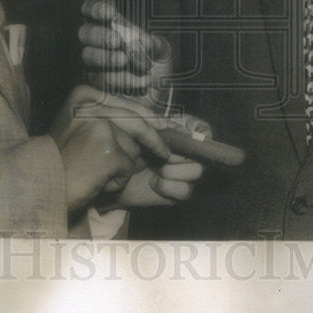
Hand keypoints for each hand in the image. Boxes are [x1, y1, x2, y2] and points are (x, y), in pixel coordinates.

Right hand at [49, 85, 170, 211]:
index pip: (126, 104)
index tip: (163, 126)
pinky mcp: (107, 151)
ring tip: (95, 172)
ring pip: (133, 148)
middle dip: (154, 139)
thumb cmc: (61, 161)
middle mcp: (91, 106)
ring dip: (122, 166)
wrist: (38, 186)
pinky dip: (117, 180)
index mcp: (83, 95)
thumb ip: (109, 120)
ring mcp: (99, 127)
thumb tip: (152, 123)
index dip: (147, 118)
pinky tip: (95, 181)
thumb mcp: (80, 127)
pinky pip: (127, 167)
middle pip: (136, 123)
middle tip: (166, 152)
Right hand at [78, 0, 171, 109]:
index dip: (96, 9)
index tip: (110, 13)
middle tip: (117, 41)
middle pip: (85, 32)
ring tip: (126, 61)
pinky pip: (99, 79)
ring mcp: (95, 64)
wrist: (160, 94)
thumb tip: (141, 39)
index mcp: (112, 26)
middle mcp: (99, 43)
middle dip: (100, 35)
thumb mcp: (162, 50)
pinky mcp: (96, 85)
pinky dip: (119, 79)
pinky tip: (139, 81)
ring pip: (88, 55)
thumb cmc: (158, 64)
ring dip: (108, 57)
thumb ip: (153, 42)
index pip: (91, 10)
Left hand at [98, 112, 212, 209]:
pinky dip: (166, 185)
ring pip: (197, 170)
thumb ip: (146, 119)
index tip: (196, 135)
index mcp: (175, 134)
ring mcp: (182, 173)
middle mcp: (183, 152)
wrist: (110, 178)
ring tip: (155, 168)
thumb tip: (164, 125)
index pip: (200, 129)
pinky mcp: (177, 192)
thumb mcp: (128, 127)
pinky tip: (153, 183)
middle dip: (182, 152)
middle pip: (202, 151)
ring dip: (173, 169)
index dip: (202, 131)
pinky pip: (185, 190)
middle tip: (161, 154)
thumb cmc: (120, 149)